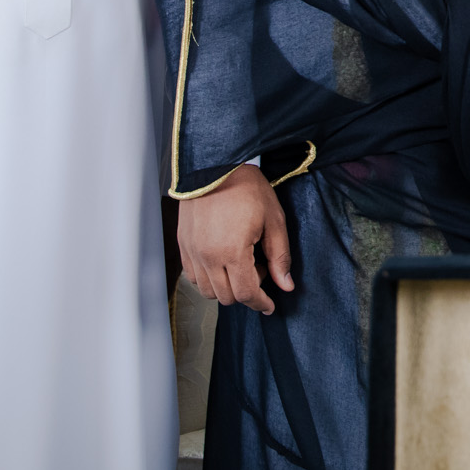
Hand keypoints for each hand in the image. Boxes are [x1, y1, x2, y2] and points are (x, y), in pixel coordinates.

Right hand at [179, 164, 293, 315]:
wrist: (216, 164)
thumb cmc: (247, 187)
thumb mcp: (274, 220)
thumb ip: (279, 256)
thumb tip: (286, 285)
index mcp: (232, 251)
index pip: (246, 294)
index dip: (261, 303)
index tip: (269, 305)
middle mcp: (207, 256)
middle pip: (226, 297)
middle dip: (247, 292)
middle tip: (259, 267)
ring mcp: (192, 251)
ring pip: (207, 291)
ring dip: (226, 286)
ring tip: (240, 261)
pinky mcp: (183, 245)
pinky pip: (193, 276)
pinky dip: (208, 278)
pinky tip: (222, 259)